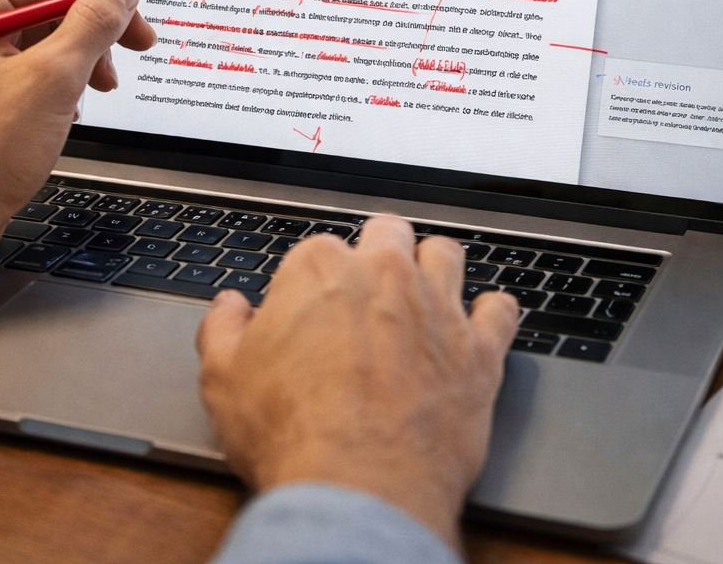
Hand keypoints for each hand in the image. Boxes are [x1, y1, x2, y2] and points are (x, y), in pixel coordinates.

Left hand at [0, 0, 155, 342]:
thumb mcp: (50, 81)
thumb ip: (91, 25)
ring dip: (90, 53)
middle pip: (53, 3)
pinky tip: (80, 104)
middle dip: (103, 19)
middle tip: (142, 37)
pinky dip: (70, 80)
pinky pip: (40, 70)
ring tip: (110, 81)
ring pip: (50, 39)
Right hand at [195, 215, 518, 547]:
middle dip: (376, 254)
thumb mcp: (222, 381)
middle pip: (386, 234)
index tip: (307, 311)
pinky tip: (478, 325)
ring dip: (433, 269)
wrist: (360, 488)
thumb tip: (229, 309)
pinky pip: (500, 309)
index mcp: (319, 270)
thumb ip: (222, 330)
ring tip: (422, 296)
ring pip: (445, 255)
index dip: (310, 283)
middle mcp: (384, 275)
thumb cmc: (293, 435)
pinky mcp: (480, 350)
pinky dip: (490, 314)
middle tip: (366, 293)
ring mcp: (437, 308)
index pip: (316, 250)